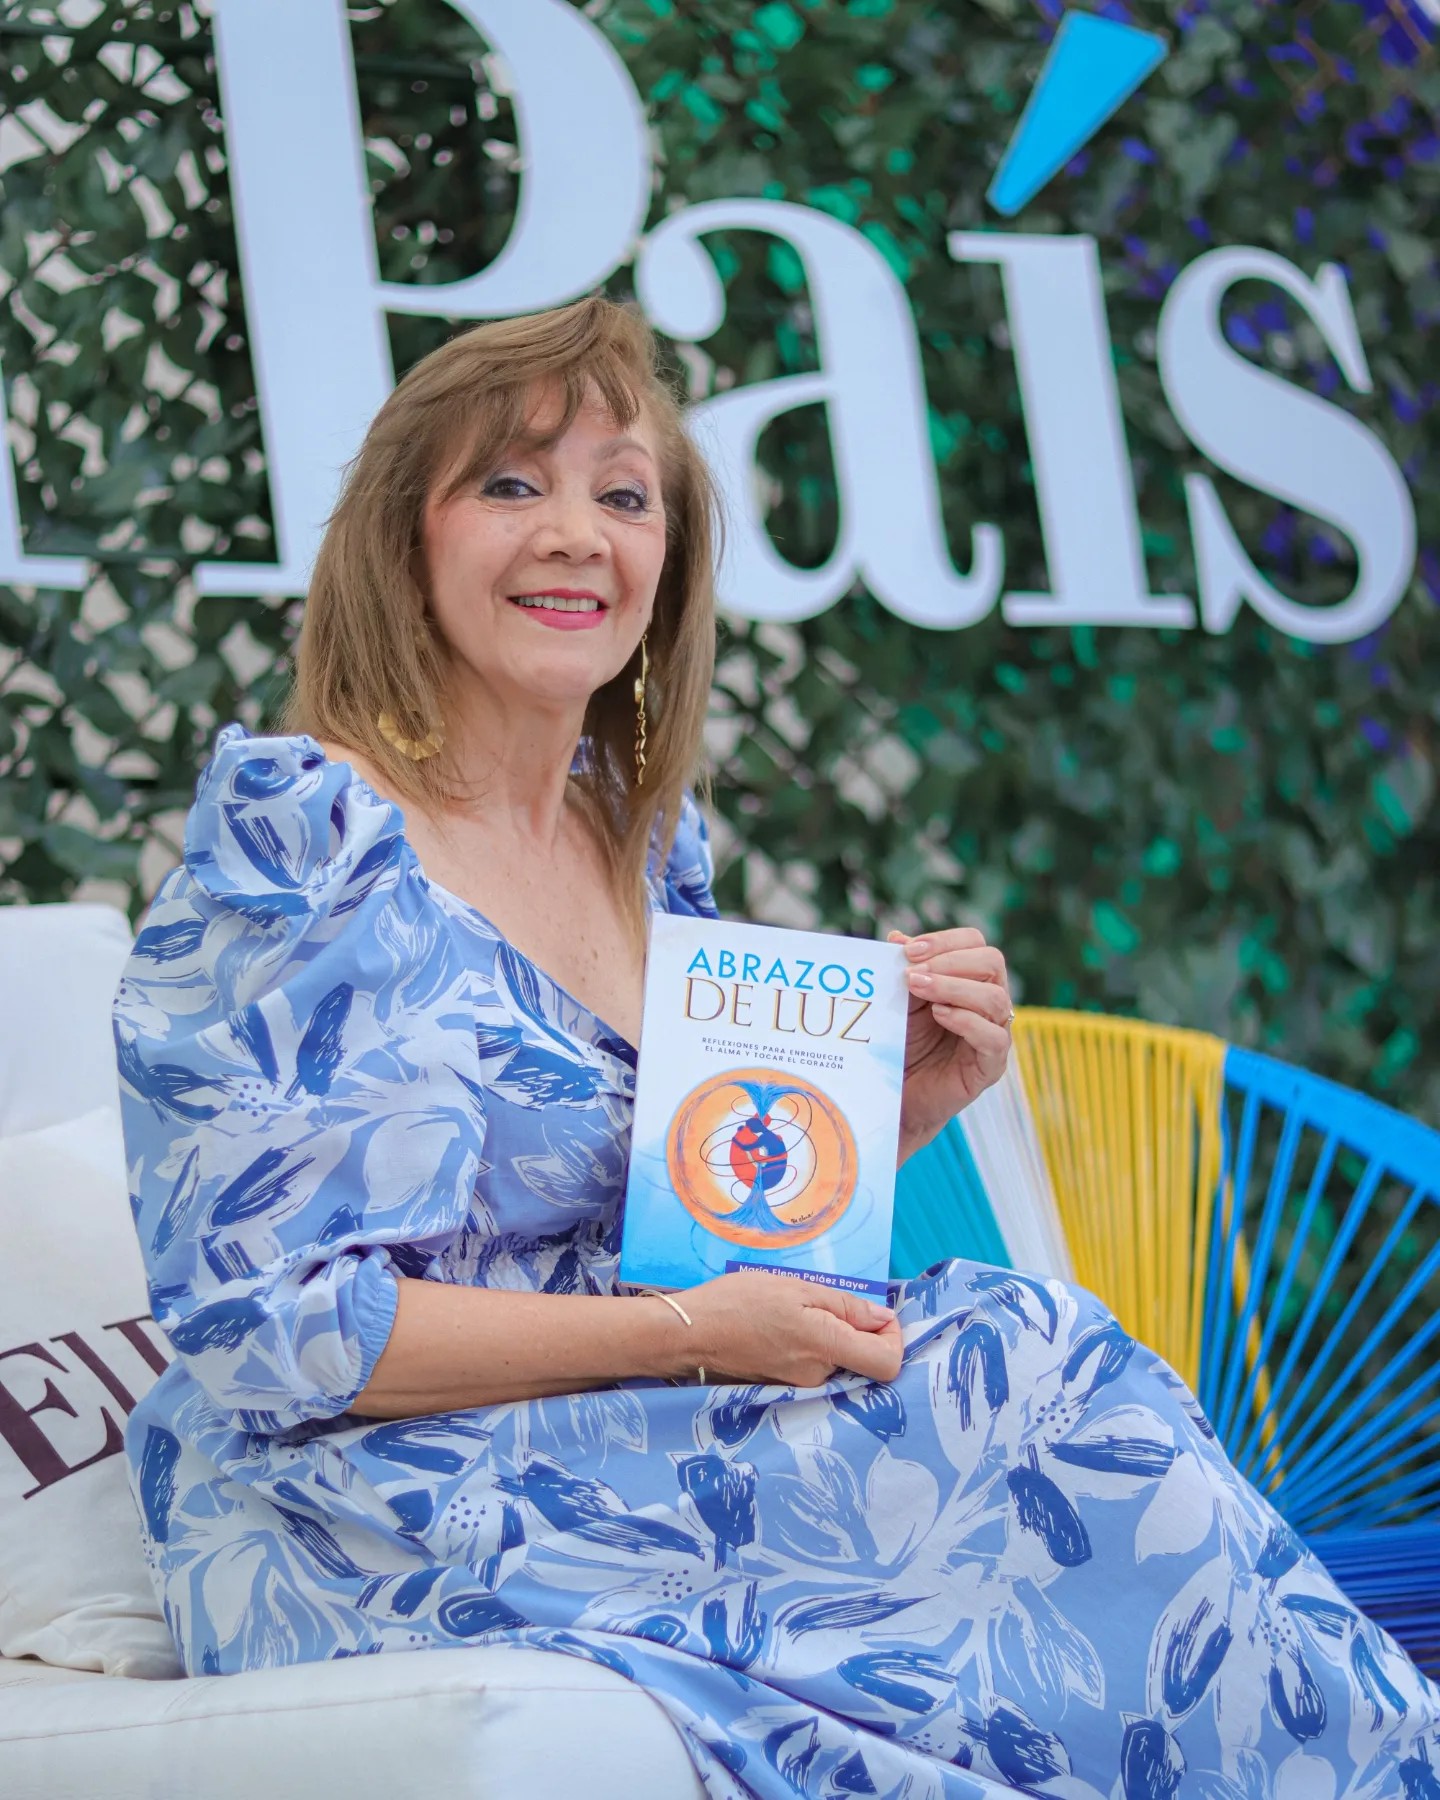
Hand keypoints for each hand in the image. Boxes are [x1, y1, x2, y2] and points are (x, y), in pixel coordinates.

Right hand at [680, 1271, 902, 1386]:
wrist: (688, 1334)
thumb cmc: (738, 1302)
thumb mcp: (795, 1287)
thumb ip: (845, 1305)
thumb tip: (883, 1318)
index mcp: (826, 1346)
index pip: (888, 1362)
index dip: (893, 1337)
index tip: (874, 1315)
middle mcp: (819, 1376)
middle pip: (861, 1359)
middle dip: (853, 1329)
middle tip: (821, 1303)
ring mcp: (801, 1386)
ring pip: (835, 1360)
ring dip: (826, 1336)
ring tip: (792, 1313)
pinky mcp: (784, 1387)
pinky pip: (813, 1366)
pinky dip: (808, 1347)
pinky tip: (781, 1329)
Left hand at [887, 926, 1012, 1161]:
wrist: (894, 1096)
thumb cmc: (899, 1043)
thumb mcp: (899, 1000)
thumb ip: (903, 969)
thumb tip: (896, 937)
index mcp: (970, 979)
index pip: (975, 943)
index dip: (945, 941)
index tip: (908, 950)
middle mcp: (988, 1002)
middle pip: (993, 962)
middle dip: (950, 961)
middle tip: (912, 972)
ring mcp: (994, 1033)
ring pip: (996, 998)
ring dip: (954, 987)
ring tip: (918, 990)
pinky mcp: (990, 1066)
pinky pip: (994, 1038)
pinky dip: (967, 1021)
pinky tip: (939, 1015)